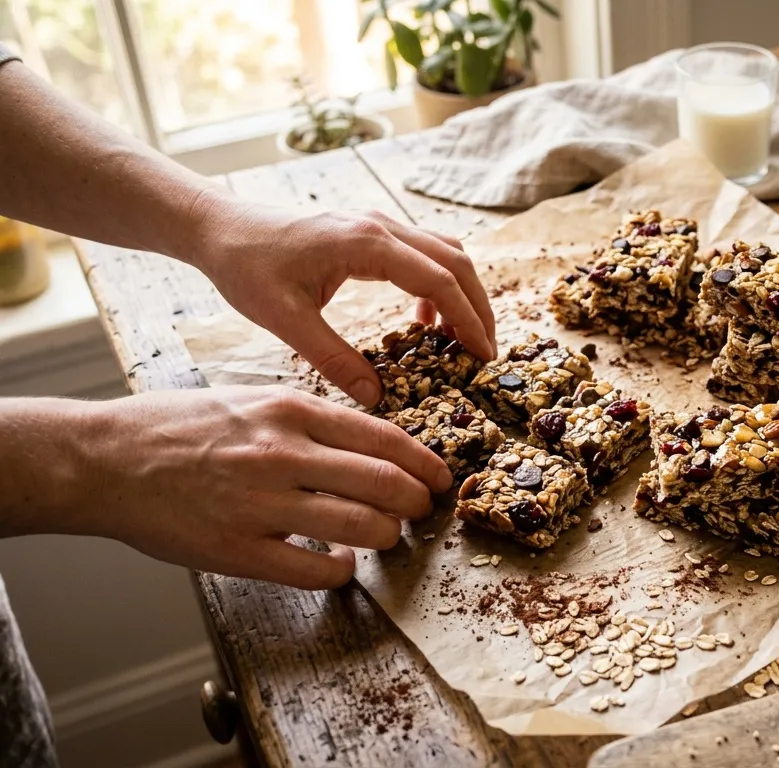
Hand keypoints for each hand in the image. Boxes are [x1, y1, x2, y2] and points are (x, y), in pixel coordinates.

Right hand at [85, 386, 452, 588]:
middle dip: (418, 503)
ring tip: (385, 537)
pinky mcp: (238, 549)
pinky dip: (341, 572)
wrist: (104, 459)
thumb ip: (312, 420)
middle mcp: (283, 454)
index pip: (386, 438)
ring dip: (388, 536)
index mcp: (291, 412)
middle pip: (387, 484)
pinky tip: (339, 565)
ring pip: (363, 526)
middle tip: (422, 513)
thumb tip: (372, 443)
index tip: (439, 478)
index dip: (425, 464)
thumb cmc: (178, 427)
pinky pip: (316, 570)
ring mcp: (261, 503)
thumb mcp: (252, 400)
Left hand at [187, 198, 498, 407]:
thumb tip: (376, 398)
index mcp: (366, 244)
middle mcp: (381, 226)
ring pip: (447, 252)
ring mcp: (379, 224)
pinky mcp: (372, 230)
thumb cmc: (246, 267)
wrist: (220, 228)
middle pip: (457, 262)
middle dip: (478, 309)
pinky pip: (425, 253)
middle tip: (483, 354)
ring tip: (461, 340)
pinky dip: (439, 284)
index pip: (440, 280)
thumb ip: (333, 359)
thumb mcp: (285, 321)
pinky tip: (423, 320)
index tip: (482, 357)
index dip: (468, 320)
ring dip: (463, 294)